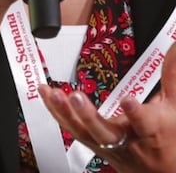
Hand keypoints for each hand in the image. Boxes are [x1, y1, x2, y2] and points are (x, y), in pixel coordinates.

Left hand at [39, 50, 175, 172]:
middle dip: (90, 116)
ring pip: (82, 131)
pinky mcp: (90, 142)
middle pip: (105, 133)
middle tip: (77, 97)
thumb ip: (171, 76)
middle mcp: (126, 142)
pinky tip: (45, 94)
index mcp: (151, 132)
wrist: (160, 170)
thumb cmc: (166, 136)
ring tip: (53, 93)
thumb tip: (175, 46)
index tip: (128, 100)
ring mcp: (106, 144)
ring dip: (65, 112)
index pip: (145, 125)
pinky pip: (70, 128)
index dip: (136, 114)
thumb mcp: (174, 106)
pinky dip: (55, 111)